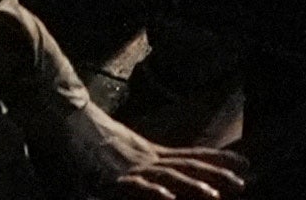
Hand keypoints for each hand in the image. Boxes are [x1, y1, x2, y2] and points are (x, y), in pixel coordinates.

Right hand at [25, 94, 243, 197]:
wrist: (61, 114)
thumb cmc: (84, 134)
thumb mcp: (119, 148)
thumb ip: (137, 164)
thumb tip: (156, 175)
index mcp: (149, 153)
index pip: (190, 156)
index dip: (216, 160)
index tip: (244, 163)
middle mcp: (145, 157)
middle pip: (186, 166)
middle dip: (216, 175)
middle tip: (244, 181)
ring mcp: (129, 165)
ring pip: (166, 175)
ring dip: (191, 186)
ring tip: (214, 195)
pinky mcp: (110, 175)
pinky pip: (134, 185)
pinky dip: (152, 190)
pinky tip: (168, 197)